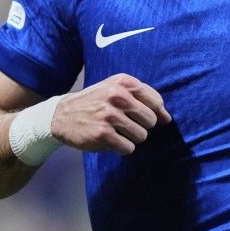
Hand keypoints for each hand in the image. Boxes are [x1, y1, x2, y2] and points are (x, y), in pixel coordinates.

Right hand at [51, 73, 172, 154]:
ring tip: (115, 131)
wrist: (62, 115)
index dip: (152, 112)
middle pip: (150, 121)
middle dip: (140, 126)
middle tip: (124, 124)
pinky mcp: (103, 134)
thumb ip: (143, 99)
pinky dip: (122, 148)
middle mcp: (118, 96)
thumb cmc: (96, 102)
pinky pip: (128, 148)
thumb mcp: (116, 89)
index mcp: (123, 82)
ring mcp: (110, 115)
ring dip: (130, 138)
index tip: (139, 115)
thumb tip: (167, 118)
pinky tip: (109, 140)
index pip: (156, 101)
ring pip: (141, 136)